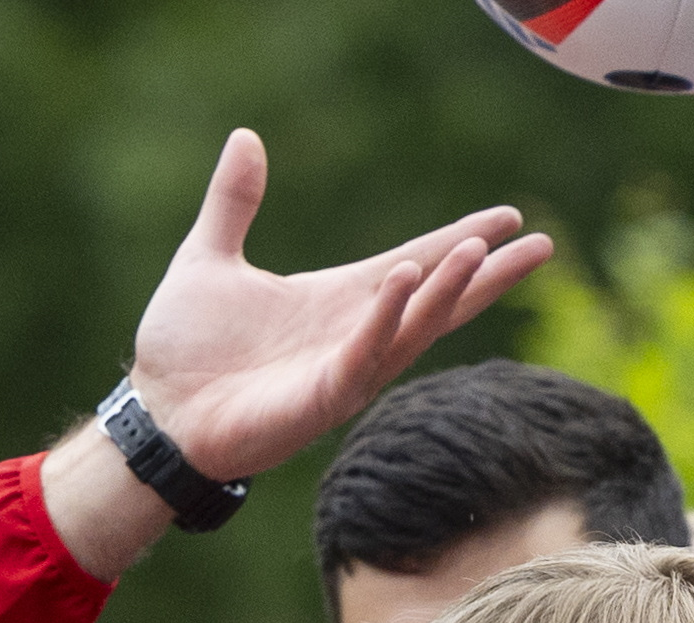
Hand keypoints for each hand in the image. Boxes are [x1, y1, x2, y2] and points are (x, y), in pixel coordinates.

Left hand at [127, 130, 553, 483]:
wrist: (154, 413)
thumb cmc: (183, 350)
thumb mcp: (208, 258)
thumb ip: (233, 202)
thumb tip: (245, 137)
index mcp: (335, 301)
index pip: (413, 265)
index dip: (455, 242)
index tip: (507, 218)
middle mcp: (351, 335)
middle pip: (434, 301)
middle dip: (485, 275)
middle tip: (540, 244)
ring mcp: (340, 370)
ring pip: (410, 329)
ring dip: (446, 292)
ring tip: (480, 251)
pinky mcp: (318, 399)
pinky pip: (363, 356)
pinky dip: (386, 319)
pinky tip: (406, 280)